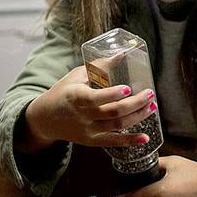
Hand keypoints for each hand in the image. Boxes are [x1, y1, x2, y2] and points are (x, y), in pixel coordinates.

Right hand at [20, 65, 155, 152]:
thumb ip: (100, 67)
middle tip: (150, 94)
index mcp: (75, 96)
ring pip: (116, 125)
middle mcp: (81, 115)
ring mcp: (87, 130)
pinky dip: (130, 141)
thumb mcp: (77, 76)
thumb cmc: (64, 92)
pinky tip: (145, 138)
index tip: (127, 88)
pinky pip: (113, 142)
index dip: (112, 95)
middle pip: (112, 112)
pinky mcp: (91, 141)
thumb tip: (123, 54)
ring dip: (137, 117)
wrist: (45, 118)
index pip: (94, 98)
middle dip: (134, 104)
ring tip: (152, 107)